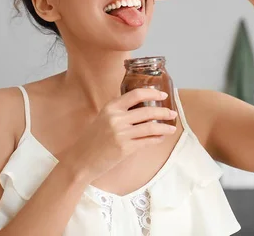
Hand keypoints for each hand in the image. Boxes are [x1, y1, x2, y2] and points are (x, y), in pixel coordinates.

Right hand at [62, 88, 177, 181]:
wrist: (81, 160)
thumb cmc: (92, 139)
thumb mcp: (103, 118)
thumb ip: (120, 111)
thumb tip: (142, 108)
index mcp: (111, 107)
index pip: (136, 94)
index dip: (152, 93)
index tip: (163, 95)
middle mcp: (116, 118)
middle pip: (147, 111)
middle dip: (164, 112)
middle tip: (172, 113)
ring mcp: (121, 134)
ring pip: (151, 127)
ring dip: (164, 127)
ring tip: (172, 128)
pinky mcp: (125, 148)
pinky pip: (147, 142)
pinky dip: (157, 139)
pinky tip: (161, 138)